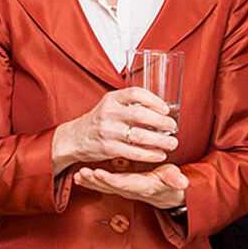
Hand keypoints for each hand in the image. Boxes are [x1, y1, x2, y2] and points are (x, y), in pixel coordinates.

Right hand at [51, 87, 178, 171]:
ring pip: (140, 136)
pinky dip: (150, 154)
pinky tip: (160, 154)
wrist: (74, 138)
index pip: (135, 93)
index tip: (166, 109)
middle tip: (173, 127)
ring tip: (172, 143)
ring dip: (160, 141)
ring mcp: (108, 131)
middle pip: (140, 115)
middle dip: (161, 122)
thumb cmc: (98, 121)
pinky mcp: (108, 148)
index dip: (153, 100)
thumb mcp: (109, 105)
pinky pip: (134, 153)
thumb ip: (129, 105)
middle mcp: (109, 113)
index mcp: (111, 99)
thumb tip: (160, 109)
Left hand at [72, 163, 188, 209]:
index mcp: (143, 186)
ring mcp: (124, 190)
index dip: (110, 179)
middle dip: (95, 181)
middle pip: (110, 186)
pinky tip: (79, 177)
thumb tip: (183, 183)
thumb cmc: (172, 184)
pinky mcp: (121, 187)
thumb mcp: (176, 180)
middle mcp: (131, 190)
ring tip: (78, 175)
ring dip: (90, 182)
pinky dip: (92, 181)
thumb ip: (176, 180)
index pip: (124, 183)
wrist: (170, 195)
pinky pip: (104, 185)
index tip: (98, 173)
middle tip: (81, 173)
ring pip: (104, 187)